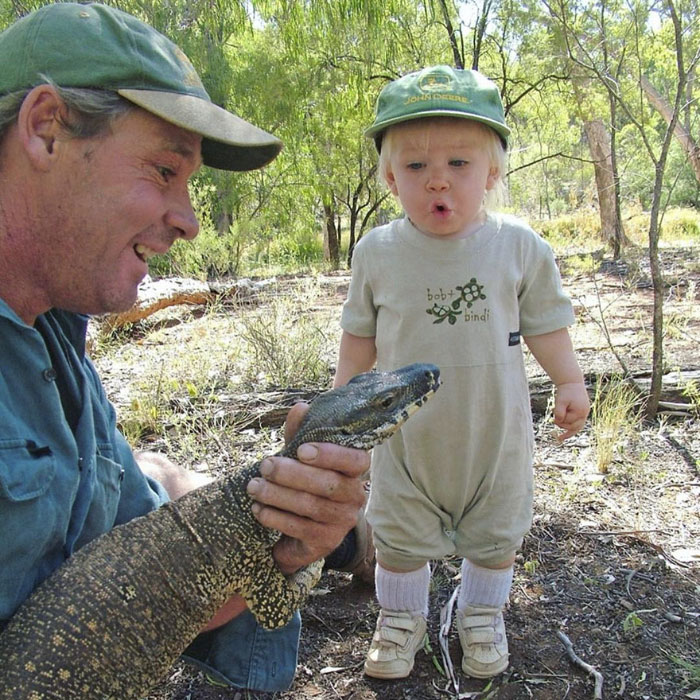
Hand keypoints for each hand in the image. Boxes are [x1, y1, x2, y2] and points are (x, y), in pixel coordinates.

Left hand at [246, 402, 369, 573]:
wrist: (301, 533)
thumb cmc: (304, 483)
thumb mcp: (301, 456)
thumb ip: (301, 432)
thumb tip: (301, 407)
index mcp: (354, 471)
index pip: (355, 460)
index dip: (331, 455)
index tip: (302, 450)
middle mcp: (355, 496)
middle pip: (329, 484)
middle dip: (292, 473)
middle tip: (265, 465)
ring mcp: (343, 521)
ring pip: (311, 506)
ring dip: (277, 495)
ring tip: (253, 487)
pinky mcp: (326, 542)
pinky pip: (300, 528)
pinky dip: (275, 517)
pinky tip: (258, 509)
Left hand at [553, 382, 589, 440]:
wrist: (572, 382)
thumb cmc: (565, 391)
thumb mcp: (560, 401)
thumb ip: (559, 412)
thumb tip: (557, 422)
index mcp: (580, 411)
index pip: (569, 422)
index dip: (559, 420)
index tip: (553, 417)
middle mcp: (585, 414)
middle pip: (574, 427)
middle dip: (563, 425)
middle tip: (553, 421)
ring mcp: (585, 413)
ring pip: (577, 427)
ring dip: (568, 431)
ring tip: (560, 438)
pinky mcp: (582, 412)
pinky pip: (578, 423)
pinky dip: (572, 428)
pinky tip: (565, 434)